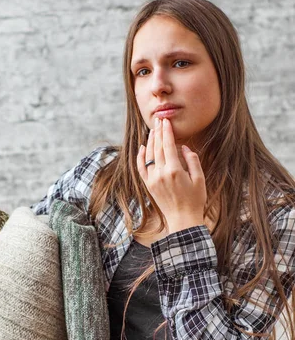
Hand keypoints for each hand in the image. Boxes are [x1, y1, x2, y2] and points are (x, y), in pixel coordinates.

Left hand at [137, 117, 206, 233]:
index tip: (166, 121)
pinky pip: (141, 168)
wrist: (183, 219)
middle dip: (158, 132)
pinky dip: (141, 156)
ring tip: (153, 129)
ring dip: (151, 141)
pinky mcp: (148, 185)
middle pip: (157, 148)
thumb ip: (192, 160)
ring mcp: (153, 180)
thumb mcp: (199, 179)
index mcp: (174, 170)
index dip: (167, 132)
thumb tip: (183, 147)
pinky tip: (143, 147)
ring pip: (149, 155)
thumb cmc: (195, 200)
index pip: (168, 145)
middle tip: (159, 120)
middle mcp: (161, 174)